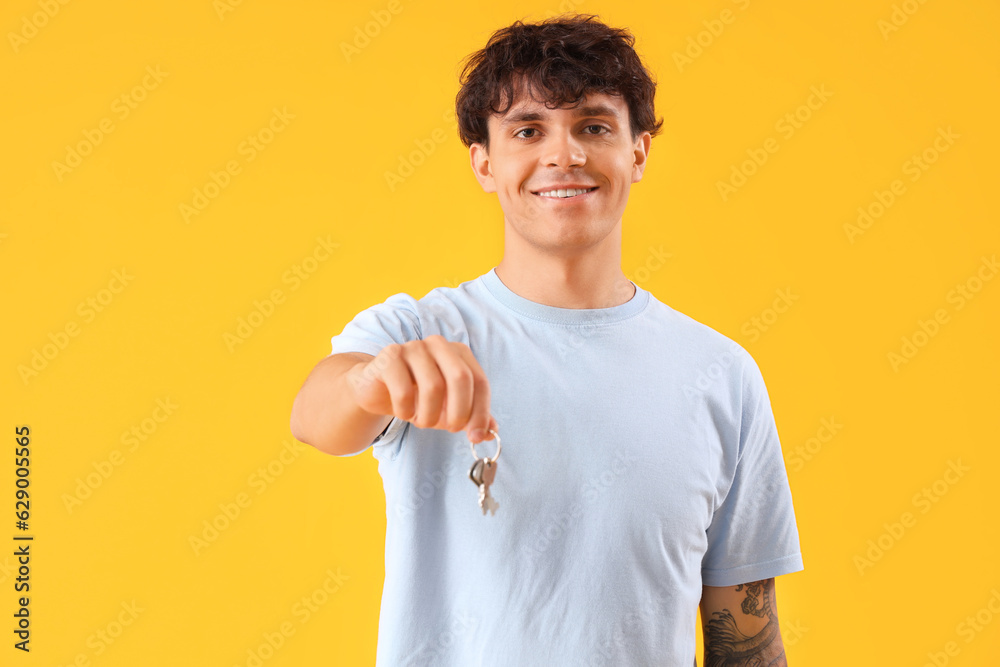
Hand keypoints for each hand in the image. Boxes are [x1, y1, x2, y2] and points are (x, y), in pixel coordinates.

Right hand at [345, 335, 497, 442]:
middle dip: (459, 412)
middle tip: (450, 430)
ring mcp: (413, 347)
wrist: (375, 389)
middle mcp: (438, 344)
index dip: (481, 411)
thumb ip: (471, 418)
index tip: (476, 436)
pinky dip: (406, 410)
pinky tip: (403, 412)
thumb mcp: (448, 409)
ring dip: (429, 415)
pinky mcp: (389, 356)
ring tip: (422, 420)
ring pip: (433, 387)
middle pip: (461, 378)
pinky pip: (404, 391)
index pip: (480, 381)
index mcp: (459, 352)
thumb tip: (491, 433)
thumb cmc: (416, 396)